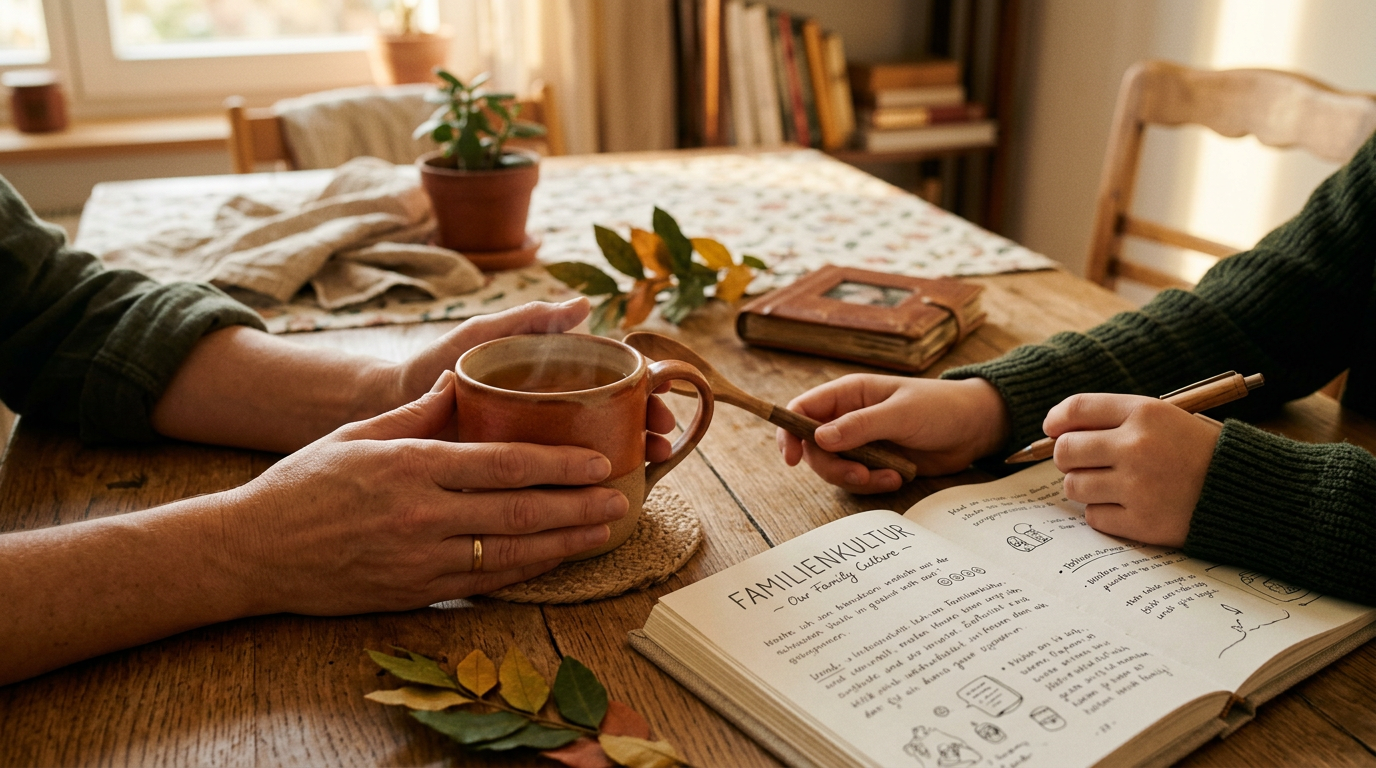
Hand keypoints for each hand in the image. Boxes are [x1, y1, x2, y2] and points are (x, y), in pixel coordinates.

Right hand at [223, 371, 629, 613]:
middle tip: (621, 499)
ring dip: (566, 543)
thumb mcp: (359, 434)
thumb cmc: (303, 484)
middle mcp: (423, 515)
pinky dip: (527, 571)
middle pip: (520, 511)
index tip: (596, 461)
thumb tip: (465, 383)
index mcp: (412, 467)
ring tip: (606, 531)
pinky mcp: (415, 592)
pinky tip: (557, 559)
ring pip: (512, 553)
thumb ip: (419, 413)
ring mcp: (421, 560)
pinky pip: (485, 583)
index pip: (503, 464)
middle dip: (578, 507)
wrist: (252, 551)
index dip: (558, 465)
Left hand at [368, 297, 674, 460]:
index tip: (663, 395)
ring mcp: (537, 446)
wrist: (391, 407)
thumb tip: (582, 305)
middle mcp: (550, 413)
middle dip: (646, 427)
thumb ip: (528, 319)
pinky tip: (612, 496)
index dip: (643, 389)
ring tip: (652, 463)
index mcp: (550, 381)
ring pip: (597, 454)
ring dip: (632, 457)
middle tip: (664, 438)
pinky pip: (561, 484)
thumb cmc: (435, 363)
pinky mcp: (518, 478)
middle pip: (614, 420)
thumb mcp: (482, 334)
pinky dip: (589, 490)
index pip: (611, 383)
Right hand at [778, 375, 1011, 493]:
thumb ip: (860, 426)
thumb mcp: (901, 413)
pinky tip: (898, 477)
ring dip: (856, 479)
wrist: (976, 428)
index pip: (801, 410)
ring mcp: (861, 443)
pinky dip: (873, 484)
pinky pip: (858, 481)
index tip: (792, 459)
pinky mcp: (876, 463)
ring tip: (889, 476)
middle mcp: (848, 418)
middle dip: (833, 466)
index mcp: (849, 394)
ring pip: (834, 468)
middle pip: (813, 448)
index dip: (789, 433)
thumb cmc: (940, 408)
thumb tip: (819, 438)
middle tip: (860, 474)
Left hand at [1045, 393, 1220, 546]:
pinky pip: (1094, 517)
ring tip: (1111, 485)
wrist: (1249, 493)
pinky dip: (1104, 514)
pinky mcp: (1142, 522)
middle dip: (1068, 458)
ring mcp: (1138, 486)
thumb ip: (1118, 421)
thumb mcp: (1167, 419)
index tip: (1052, 428)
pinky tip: (1128, 506)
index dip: (1057, 419)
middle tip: (1084, 463)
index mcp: (1145, 413)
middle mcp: (1136, 447)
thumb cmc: (1201, 453)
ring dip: (1085, 487)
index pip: (1078, 408)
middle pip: (1066, 450)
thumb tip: (1059, 431)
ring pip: (1074, 486)